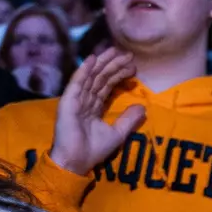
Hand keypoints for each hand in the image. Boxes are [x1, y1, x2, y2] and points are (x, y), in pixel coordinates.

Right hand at [49, 49, 144, 175]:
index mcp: (94, 106)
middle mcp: (84, 100)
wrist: (77, 160)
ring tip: (113, 50)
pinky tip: (92, 59)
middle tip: (127, 53)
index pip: (107, 85)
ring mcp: (75, 100)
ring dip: (102, 63)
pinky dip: (84, 71)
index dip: (119, 74)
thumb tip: (143, 107)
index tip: (133, 66)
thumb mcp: (118, 133)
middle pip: (100, 78)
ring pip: (91, 77)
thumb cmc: (94, 150)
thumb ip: (129, 119)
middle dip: (113, 65)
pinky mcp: (68, 102)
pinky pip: (77, 83)